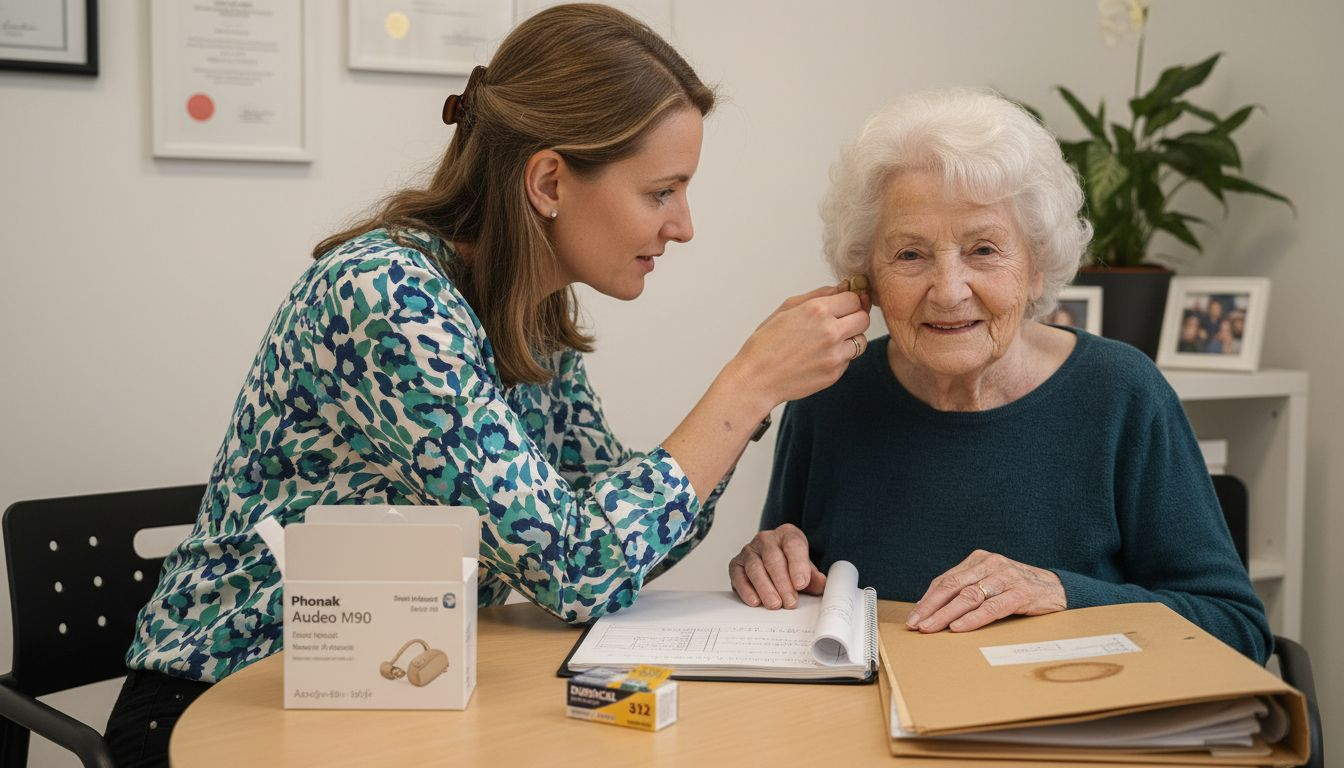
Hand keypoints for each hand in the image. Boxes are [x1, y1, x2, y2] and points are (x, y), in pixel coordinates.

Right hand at [728, 524, 826, 608]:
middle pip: (773, 559)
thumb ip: (813, 577)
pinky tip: (755, 601)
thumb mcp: (806, 568)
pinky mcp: (735, 565)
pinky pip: (739, 576)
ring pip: (755, 568)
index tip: (801, 583)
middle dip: (782, 583)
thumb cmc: (791, 565)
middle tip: (790, 601)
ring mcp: (748, 551)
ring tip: (775, 604)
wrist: (772, 562)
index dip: (798, 565)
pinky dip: (746, 590)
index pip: (793, 546)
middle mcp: (766, 539)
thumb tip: (821, 585)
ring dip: (765, 588)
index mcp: (787, 534)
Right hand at [732, 281, 871, 407]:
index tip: (840, 306)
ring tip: (828, 341)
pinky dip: (839, 357)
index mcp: (817, 310)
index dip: (848, 302)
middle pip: (864, 318)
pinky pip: (849, 359)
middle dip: (854, 318)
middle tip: (839, 322)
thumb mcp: (786, 309)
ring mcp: (834, 355)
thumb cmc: (766, 342)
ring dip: (850, 339)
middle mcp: (830, 332)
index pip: (854, 298)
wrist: (756, 379)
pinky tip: (818, 357)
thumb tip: (844, 287)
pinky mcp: (835, 373)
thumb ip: (818, 295)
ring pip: (861, 340)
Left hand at [905, 550, 1065, 632]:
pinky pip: (992, 607)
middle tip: (916, 623)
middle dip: (931, 607)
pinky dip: (973, 618)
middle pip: (953, 586)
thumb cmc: (1018, 588)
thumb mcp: (991, 583)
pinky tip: (958, 628)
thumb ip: (968, 589)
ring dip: (946, 614)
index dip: (928, 599)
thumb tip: (934, 609)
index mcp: (979, 560)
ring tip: (931, 627)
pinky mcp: (1020, 592)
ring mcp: (1006, 577)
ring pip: (969, 596)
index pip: (946, 580)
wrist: (1058, 589)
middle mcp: (990, 564)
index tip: (914, 616)